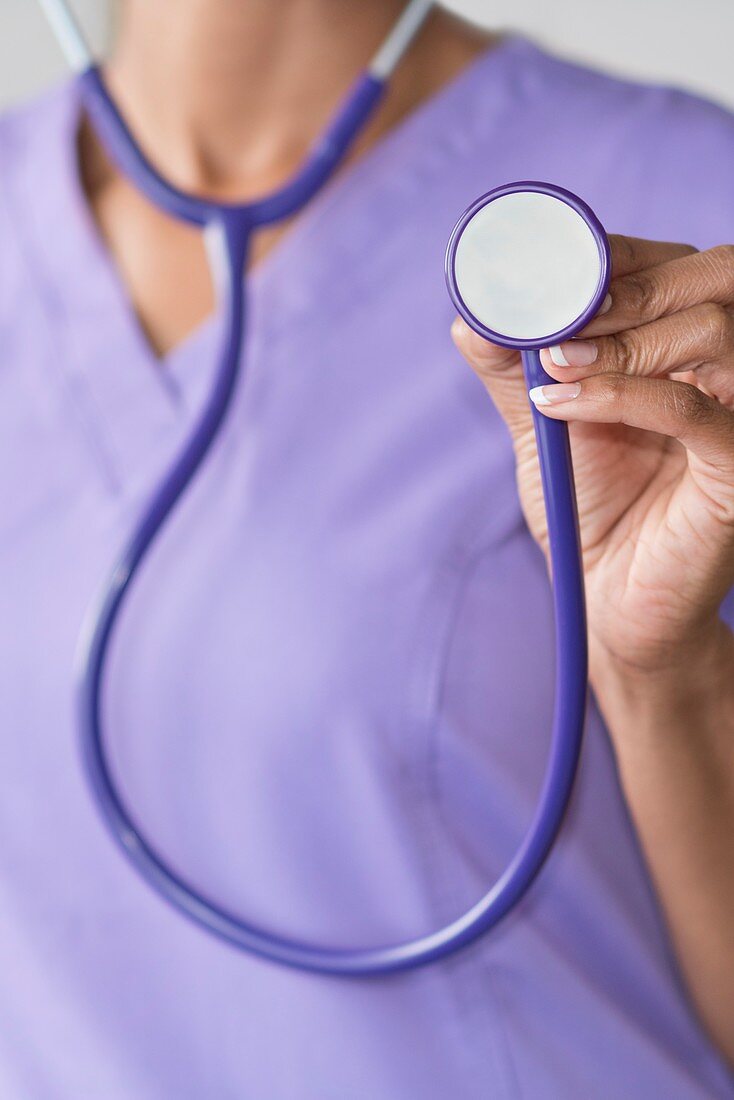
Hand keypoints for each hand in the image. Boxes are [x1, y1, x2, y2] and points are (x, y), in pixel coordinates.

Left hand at [452, 236, 733, 679]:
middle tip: (553, 319)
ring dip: (623, 338)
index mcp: (687, 347)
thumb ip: (516, 368)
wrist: (607, 602)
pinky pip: (696, 413)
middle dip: (627, 286)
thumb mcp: (544, 424)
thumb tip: (471, 312)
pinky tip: (561, 402)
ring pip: (716, 330)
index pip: (673, 266)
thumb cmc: (589, 509)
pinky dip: (623, 394)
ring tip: (552, 364)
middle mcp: (726, 371)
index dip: (612, 255)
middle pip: (713, 278)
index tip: (544, 272)